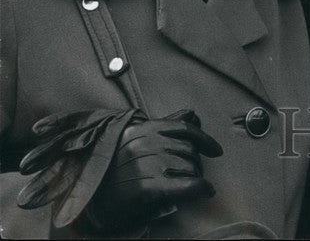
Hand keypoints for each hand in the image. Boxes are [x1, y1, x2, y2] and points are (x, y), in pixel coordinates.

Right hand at [87, 109, 222, 231]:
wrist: (84, 203)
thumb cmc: (110, 173)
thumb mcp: (134, 142)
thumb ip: (164, 126)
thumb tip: (192, 114)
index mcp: (140, 129)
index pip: (184, 127)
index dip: (204, 139)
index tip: (215, 150)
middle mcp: (144, 142)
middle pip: (188, 149)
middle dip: (195, 164)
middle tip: (193, 175)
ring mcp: (145, 164)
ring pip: (189, 166)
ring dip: (194, 177)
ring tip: (188, 186)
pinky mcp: (147, 187)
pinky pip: (187, 184)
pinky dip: (201, 188)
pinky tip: (205, 191)